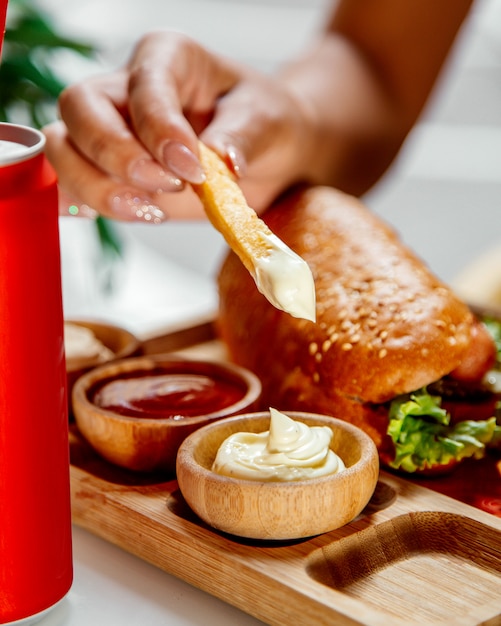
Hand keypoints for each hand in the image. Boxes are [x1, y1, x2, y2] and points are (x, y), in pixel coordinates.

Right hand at [43, 31, 313, 221]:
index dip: (159, 129)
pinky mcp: (109, 171)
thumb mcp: (267, 121)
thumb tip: (217, 162)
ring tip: (148, 210)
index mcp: (168, 58)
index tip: (191, 169)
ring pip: (65, 149)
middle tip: (163, 187)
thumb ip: (240, 138)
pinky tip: (126, 213)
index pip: (143, 85)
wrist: (266, 154)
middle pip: (81, 108)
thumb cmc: (266, 124)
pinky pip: (73, 183)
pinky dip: (86, 203)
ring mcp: (112, 131)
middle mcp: (128, 89)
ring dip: (97, 187)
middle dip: (115, 155)